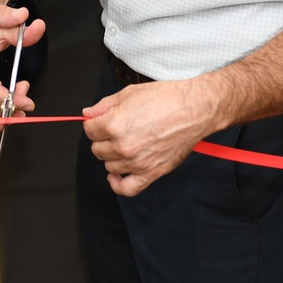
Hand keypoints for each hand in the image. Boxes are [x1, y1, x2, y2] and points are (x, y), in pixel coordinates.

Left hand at [81, 78, 224, 195]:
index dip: (94, 123)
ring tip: (125, 145)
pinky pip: (127, 189)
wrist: (194, 110)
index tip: (101, 121)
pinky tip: (116, 176)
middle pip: (97, 149)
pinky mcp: (151, 173)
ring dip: (113, 156)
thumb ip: (104, 105)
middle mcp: (123, 146)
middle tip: (115, 130)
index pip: (90, 130)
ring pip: (109, 166)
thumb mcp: (130, 93)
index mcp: (114, 125)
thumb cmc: (165, 98)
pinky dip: (117, 184)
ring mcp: (136, 162)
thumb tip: (88, 113)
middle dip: (102, 139)